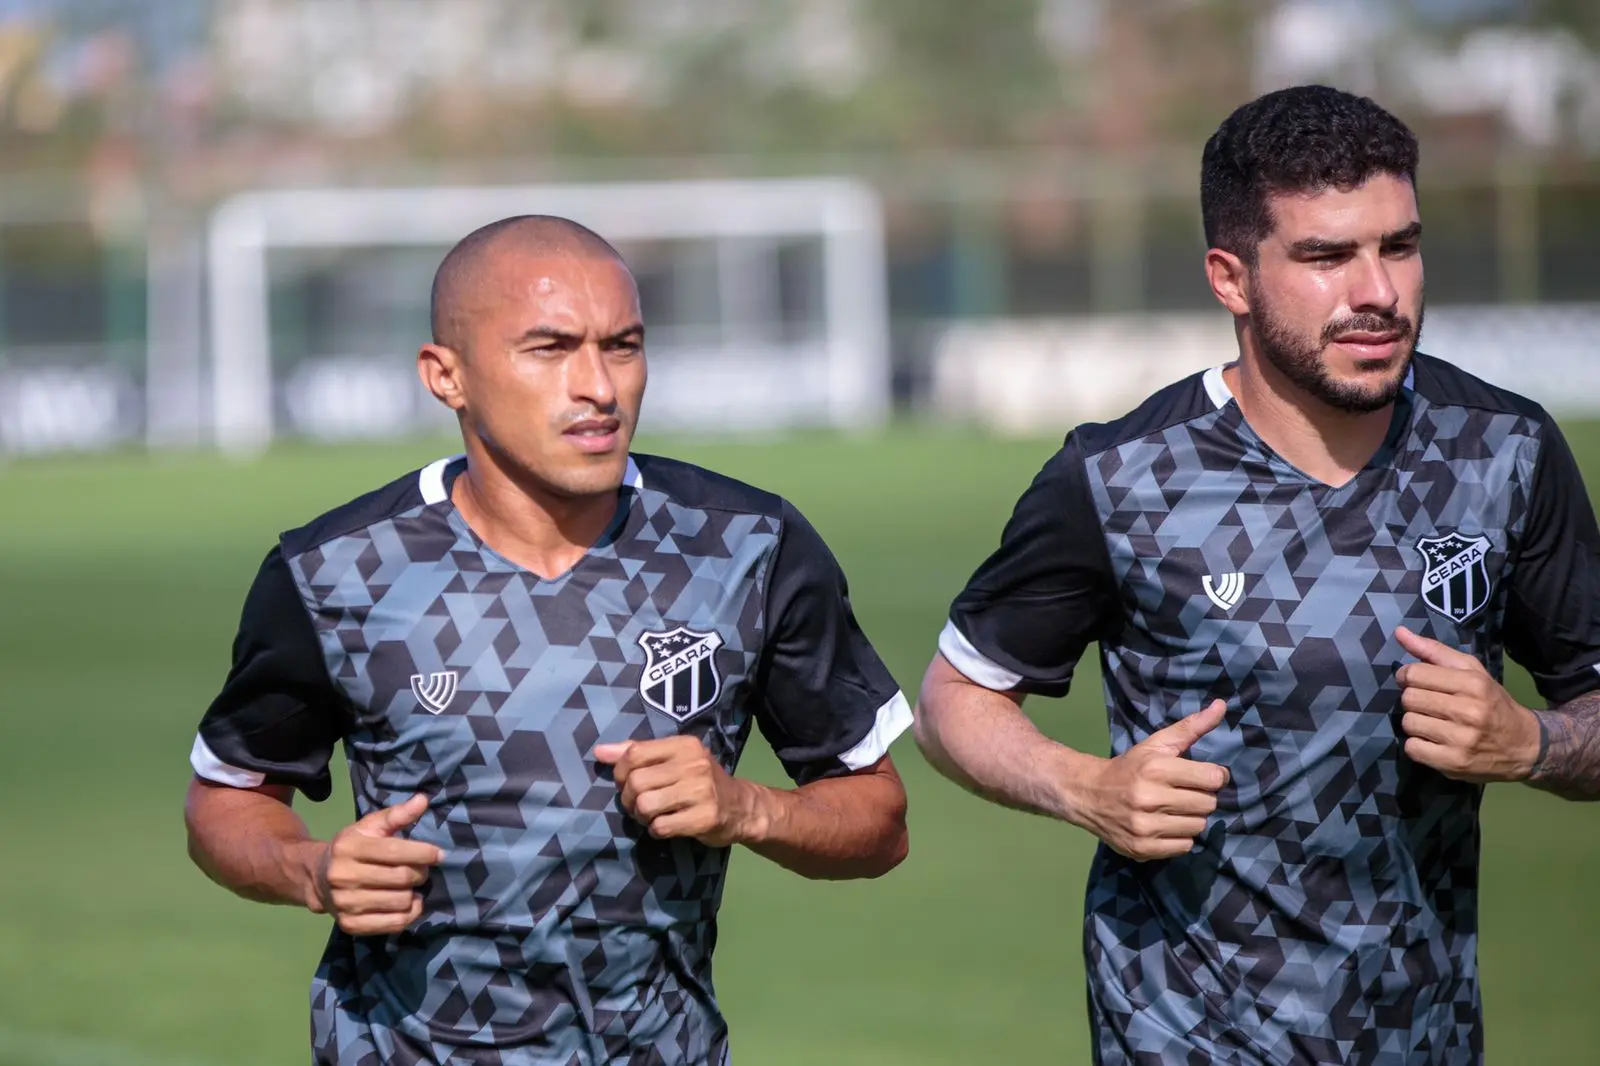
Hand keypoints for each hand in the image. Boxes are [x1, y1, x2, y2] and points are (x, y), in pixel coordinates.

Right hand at [311, 793, 443, 935]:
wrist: (318, 878)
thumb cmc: (353, 847)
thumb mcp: (370, 827)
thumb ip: (397, 815)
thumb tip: (423, 800)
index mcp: (349, 848)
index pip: (394, 852)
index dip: (423, 853)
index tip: (439, 854)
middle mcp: (343, 876)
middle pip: (401, 878)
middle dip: (420, 873)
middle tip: (421, 870)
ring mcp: (345, 903)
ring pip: (400, 901)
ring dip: (414, 894)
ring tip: (411, 886)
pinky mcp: (350, 925)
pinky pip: (393, 924)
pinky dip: (409, 914)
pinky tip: (409, 903)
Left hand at [595, 737, 765, 847]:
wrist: (740, 807)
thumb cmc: (700, 781)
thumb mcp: (674, 759)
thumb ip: (638, 753)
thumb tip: (600, 751)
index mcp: (684, 745)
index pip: (635, 753)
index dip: (621, 771)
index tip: (626, 782)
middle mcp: (694, 765)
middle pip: (636, 782)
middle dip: (628, 798)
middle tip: (638, 804)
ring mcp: (701, 792)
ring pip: (645, 805)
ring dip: (641, 816)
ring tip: (652, 816)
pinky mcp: (704, 818)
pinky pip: (661, 827)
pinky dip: (656, 830)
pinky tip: (667, 826)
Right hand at [1072, 700, 1230, 861]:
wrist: (1088, 794)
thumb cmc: (1130, 766)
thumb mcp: (1157, 744)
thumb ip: (1191, 727)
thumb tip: (1222, 706)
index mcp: (1156, 768)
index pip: (1213, 778)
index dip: (1213, 776)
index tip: (1202, 776)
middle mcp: (1150, 798)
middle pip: (1209, 804)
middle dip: (1201, 797)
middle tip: (1184, 793)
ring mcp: (1145, 826)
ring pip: (1198, 826)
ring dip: (1191, 818)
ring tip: (1173, 810)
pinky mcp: (1143, 848)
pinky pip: (1185, 846)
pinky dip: (1179, 837)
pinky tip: (1164, 825)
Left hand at [1395, 626, 1541, 782]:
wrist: (1525, 746)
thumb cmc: (1492, 703)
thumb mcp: (1472, 671)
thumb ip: (1434, 651)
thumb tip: (1400, 632)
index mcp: (1472, 684)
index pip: (1414, 674)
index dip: (1407, 677)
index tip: (1415, 682)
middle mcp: (1468, 711)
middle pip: (1409, 699)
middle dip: (1414, 700)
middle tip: (1429, 705)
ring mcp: (1461, 740)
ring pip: (1409, 723)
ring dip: (1416, 723)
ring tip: (1434, 724)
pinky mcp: (1454, 763)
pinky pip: (1413, 749)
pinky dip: (1418, 745)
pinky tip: (1435, 742)